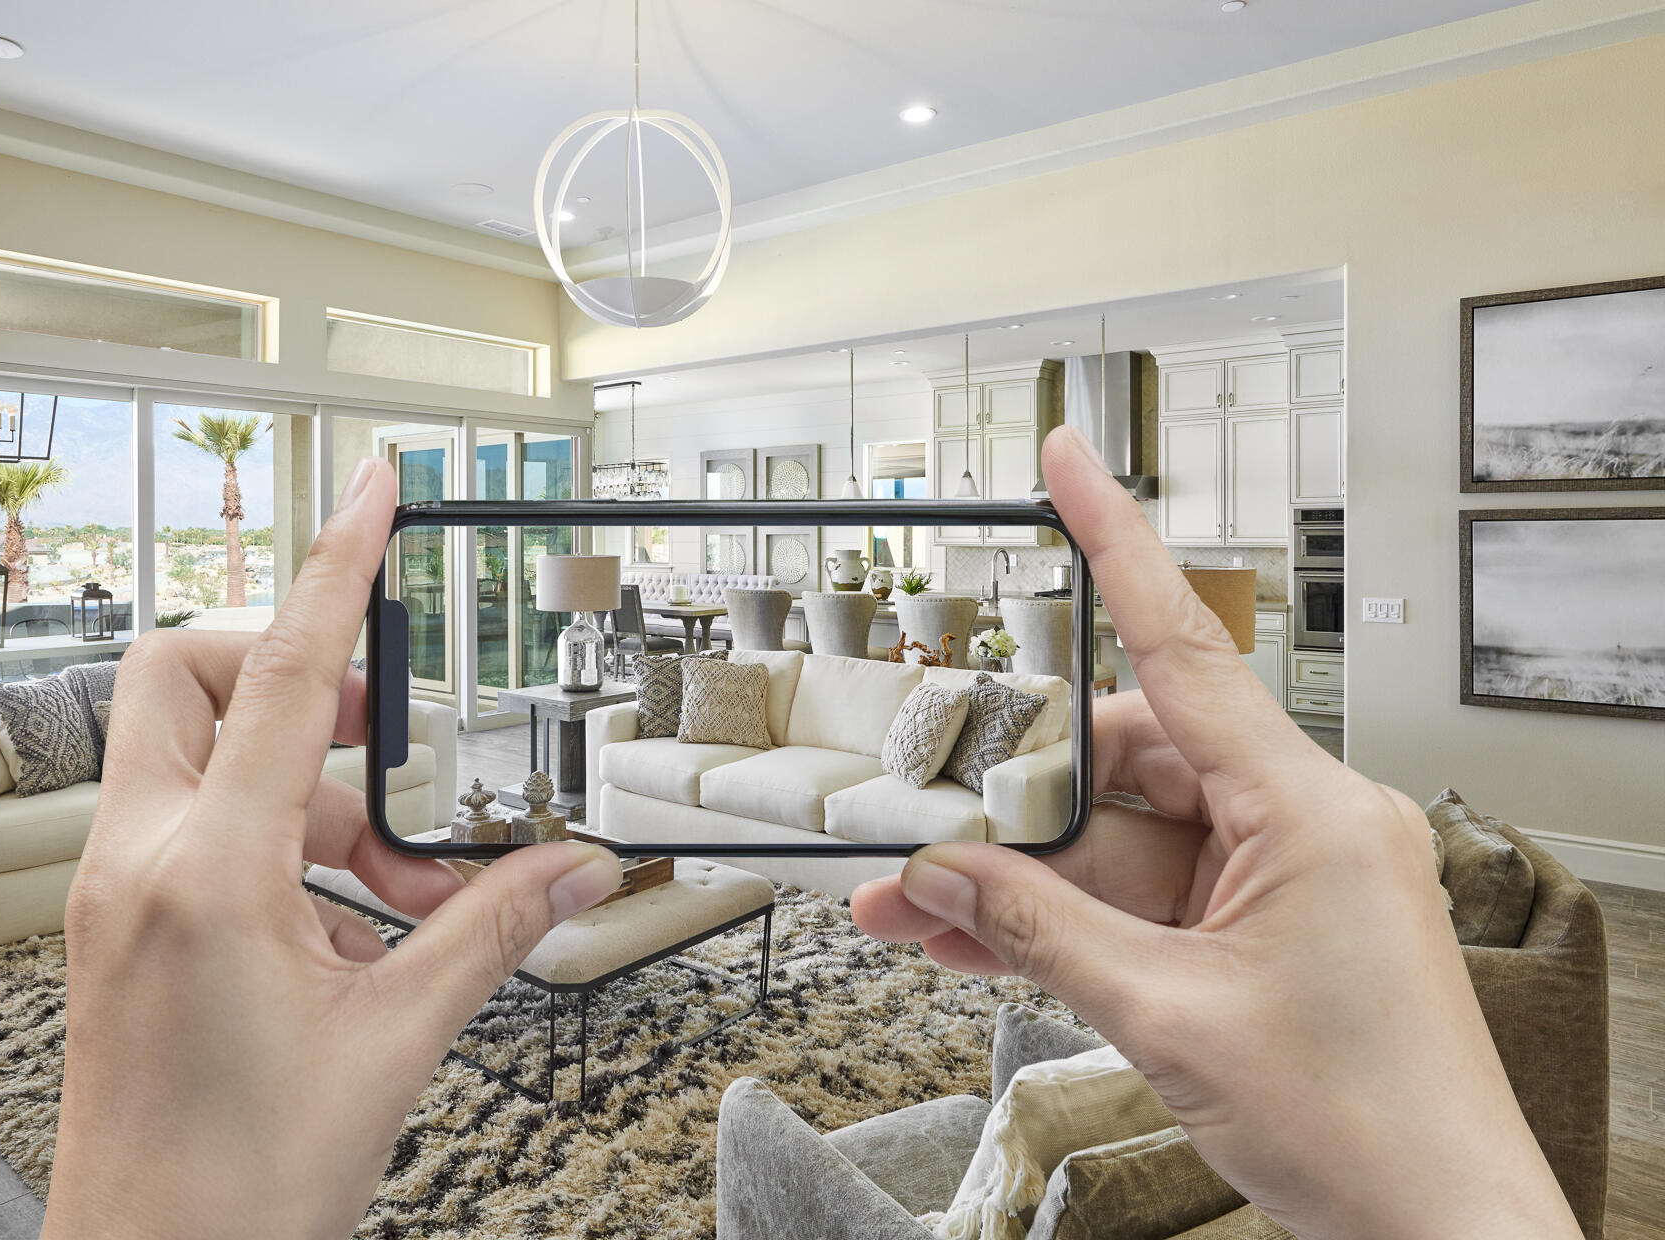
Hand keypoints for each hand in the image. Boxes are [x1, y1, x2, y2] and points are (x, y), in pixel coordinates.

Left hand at [43, 457, 622, 1239]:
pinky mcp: (120, 925)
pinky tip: (355, 927)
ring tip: (405, 884)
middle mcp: (139, 865)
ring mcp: (117, 894)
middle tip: (392, 734)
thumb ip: (491, 932)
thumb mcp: (395, 1043)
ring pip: (199, 754)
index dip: (339, 569)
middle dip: (298, 674)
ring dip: (313, 787)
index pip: (286, 678)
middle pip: (194, 677)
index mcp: (206, 877)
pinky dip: (281, 840)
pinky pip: (195, 824)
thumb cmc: (238, 1187)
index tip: (369, 491)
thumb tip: (575, 870)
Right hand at [852, 426, 1582, 1239]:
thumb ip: (1037, 932)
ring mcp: (1279, 881)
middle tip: (916, 821)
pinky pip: (1138, 898)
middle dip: (1008, 797)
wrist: (1438, 1233)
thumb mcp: (1166, 1017)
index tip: (1071, 462)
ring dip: (1014, 875)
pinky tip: (968, 934)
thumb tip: (944, 876)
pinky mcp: (1258, 931)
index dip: (1119, 544)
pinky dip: (1059, 917)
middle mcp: (1300, 825)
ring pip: (1115, 841)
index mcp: (1310, 812)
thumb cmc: (1366, 1127)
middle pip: (1122, 762)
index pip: (1188, 648)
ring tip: (910, 902)